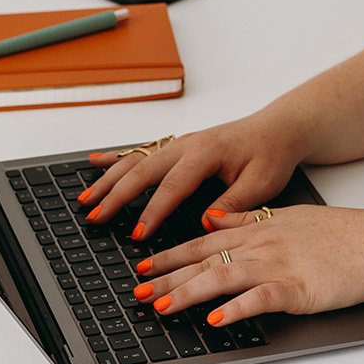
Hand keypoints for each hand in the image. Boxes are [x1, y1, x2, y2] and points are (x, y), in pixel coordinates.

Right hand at [77, 105, 306, 239]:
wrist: (279, 128)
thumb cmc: (272, 154)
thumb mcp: (263, 182)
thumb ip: (234, 202)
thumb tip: (206, 222)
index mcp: (206, 152)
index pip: (173, 186)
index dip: (153, 212)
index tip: (137, 235)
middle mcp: (188, 144)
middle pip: (143, 171)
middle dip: (116, 195)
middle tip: (95, 217)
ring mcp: (180, 143)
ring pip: (137, 160)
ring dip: (109, 179)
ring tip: (85, 198)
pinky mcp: (179, 146)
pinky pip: (143, 151)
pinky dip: (117, 157)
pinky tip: (95, 163)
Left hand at [131, 203, 363, 325]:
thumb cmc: (339, 235)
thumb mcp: (289, 216)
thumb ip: (248, 216)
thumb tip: (215, 215)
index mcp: (259, 228)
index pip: (205, 241)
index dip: (172, 253)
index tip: (146, 265)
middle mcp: (262, 244)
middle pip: (205, 260)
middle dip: (168, 276)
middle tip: (139, 292)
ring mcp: (279, 265)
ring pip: (224, 276)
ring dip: (189, 292)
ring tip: (163, 307)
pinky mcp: (298, 288)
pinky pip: (261, 299)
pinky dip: (237, 309)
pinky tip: (217, 320)